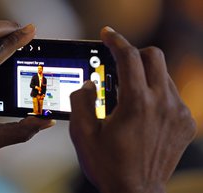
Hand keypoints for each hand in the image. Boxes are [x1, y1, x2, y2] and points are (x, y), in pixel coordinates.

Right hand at [69, 27, 196, 192]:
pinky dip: (156, 93)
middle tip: (119, 64)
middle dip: (134, 53)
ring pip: (163, 74)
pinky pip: (172, 94)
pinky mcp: (185, 122)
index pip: (128, 56)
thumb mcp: (82, 133)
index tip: (107, 35)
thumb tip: (89, 85)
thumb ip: (80, 101)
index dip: (115, 40)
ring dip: (145, 75)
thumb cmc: (108, 165)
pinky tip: (144, 110)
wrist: (134, 192)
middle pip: (154, 56)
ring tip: (128, 93)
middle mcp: (162, 103)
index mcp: (136, 103)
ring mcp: (178, 112)